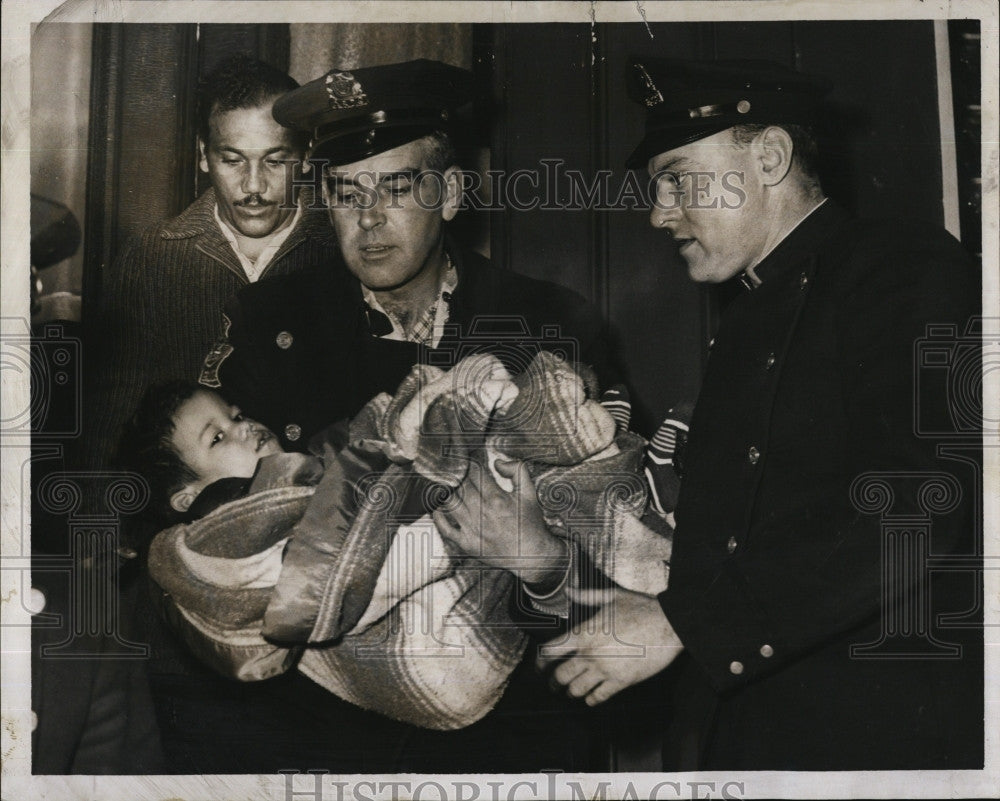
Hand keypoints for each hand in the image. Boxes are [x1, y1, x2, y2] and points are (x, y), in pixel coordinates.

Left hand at [432, 456, 566, 585]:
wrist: (532, 554)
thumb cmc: (530, 523)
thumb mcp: (529, 493)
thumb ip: (517, 470)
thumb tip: (496, 461)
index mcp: (496, 499)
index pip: (474, 473)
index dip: (468, 463)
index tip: (466, 459)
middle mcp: (482, 513)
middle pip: (460, 486)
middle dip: (456, 475)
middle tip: (452, 468)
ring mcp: (472, 529)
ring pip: (450, 503)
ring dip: (445, 491)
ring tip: (443, 484)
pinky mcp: (467, 544)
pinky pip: (446, 529)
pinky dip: (438, 517)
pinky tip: (436, 507)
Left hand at [536, 587, 683, 705]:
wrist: (668, 624)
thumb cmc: (641, 607)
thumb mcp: (612, 596)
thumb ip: (587, 596)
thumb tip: (570, 591)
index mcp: (584, 633)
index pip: (551, 651)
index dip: (540, 661)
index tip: (539, 666)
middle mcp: (590, 654)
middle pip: (560, 675)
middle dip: (553, 682)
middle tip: (552, 684)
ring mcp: (605, 669)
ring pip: (577, 689)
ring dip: (570, 692)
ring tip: (569, 692)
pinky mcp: (621, 682)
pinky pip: (599, 697)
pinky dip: (591, 700)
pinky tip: (590, 698)